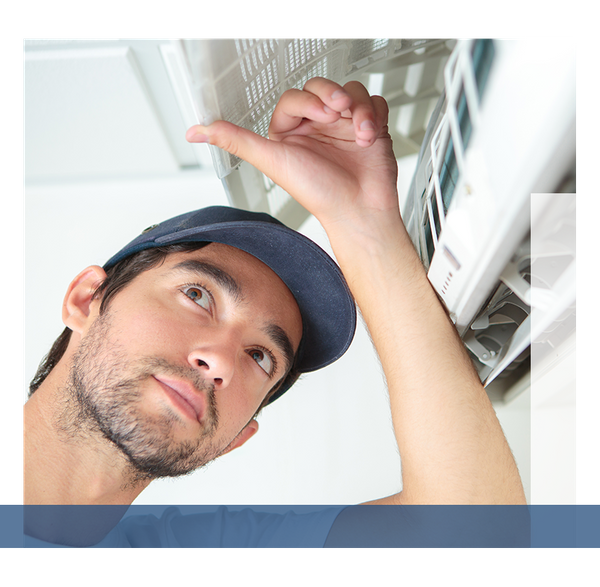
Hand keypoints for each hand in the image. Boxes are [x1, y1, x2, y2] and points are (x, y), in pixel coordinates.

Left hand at [186, 78, 399, 230]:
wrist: (359, 210)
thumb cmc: (319, 193)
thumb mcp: (273, 161)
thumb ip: (236, 141)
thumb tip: (197, 132)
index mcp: (291, 134)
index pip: (294, 98)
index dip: (308, 101)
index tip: (319, 115)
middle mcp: (317, 129)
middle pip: (322, 87)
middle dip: (333, 96)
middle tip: (339, 112)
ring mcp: (344, 128)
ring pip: (350, 92)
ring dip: (358, 107)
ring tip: (359, 130)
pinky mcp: (369, 129)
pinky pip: (373, 103)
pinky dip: (374, 113)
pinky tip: (370, 134)